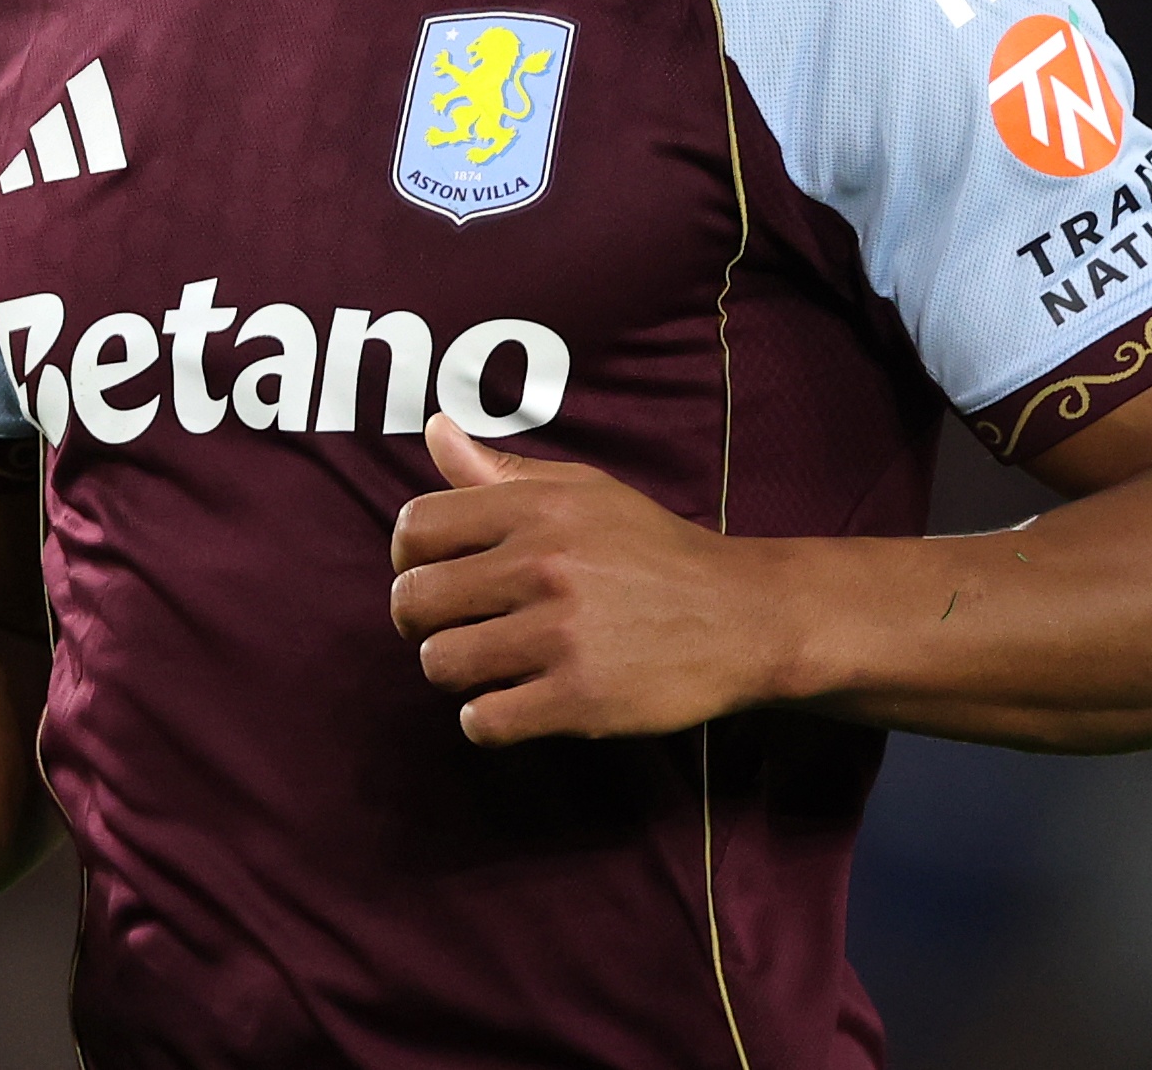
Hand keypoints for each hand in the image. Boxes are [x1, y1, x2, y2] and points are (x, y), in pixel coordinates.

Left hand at [388, 415, 792, 744]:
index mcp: (539, 508)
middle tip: (456, 626)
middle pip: (415, 600)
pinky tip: (516, 703)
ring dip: (456, 671)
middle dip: (421, 620)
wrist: (743, 616)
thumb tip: (433, 429)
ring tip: (492, 664)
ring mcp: (561, 635)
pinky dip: (487, 720)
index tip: (432, 575)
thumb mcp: (585, 492)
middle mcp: (544, 565)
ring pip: (440, 663)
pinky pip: (483, 721)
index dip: (408, 558)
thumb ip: (502, 471)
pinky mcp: (579, 698)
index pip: (416, 527)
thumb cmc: (654, 551)